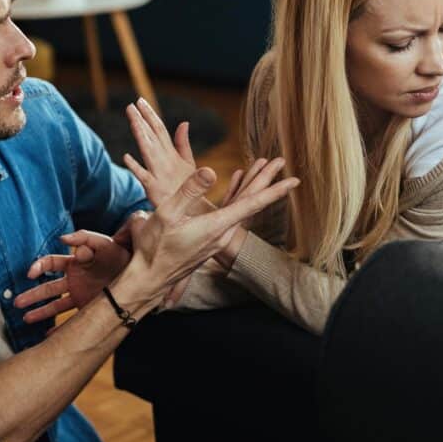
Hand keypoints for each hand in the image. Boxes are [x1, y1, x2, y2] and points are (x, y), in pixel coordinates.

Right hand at [16, 231, 131, 323]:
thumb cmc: (121, 254)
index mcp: (75, 262)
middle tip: (17, 302)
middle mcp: (75, 279)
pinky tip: (47, 336)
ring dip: (40, 311)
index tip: (31, 273)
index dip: (40, 266)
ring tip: (25, 319)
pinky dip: (59, 328)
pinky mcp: (88, 306)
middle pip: (48, 287)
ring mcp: (80, 293)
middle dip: (32, 295)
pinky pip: (71, 319)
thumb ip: (86, 238)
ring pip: (55, 304)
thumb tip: (63, 239)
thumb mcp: (105, 242)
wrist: (141, 272)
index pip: (52, 263)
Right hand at [121, 164, 298, 302]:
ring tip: (263, 170)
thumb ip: (189, 192)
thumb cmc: (155, 247)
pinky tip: (236, 189)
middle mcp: (222, 233)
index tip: (294, 180)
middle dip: (267, 181)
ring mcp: (216, 239)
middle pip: (251, 203)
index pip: (251, 204)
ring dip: (254, 188)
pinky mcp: (209, 240)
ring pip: (241, 209)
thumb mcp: (168, 214)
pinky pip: (230, 214)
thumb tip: (211, 171)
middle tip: (283, 163)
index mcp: (215, 226)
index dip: (274, 190)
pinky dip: (237, 197)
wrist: (149, 277)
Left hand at [123, 98, 198, 209]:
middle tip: (132, 104)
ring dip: (140, 133)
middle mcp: (166, 161)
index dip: (150, 115)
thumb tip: (183, 122)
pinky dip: (136, 167)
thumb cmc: (189, 188)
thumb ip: (182, 143)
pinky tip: (126, 157)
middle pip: (153, 136)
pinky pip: (143, 177)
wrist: (194, 214)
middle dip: (142, 120)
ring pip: (148, 150)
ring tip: (132, 119)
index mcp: (172, 154)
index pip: (160, 130)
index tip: (140, 101)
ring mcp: (160, 174)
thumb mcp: (188, 163)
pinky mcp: (155, 190)